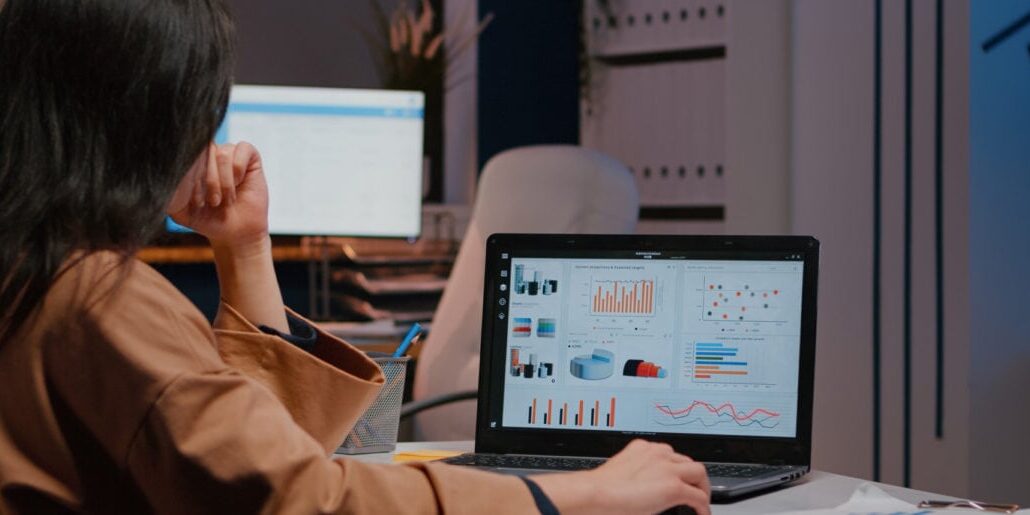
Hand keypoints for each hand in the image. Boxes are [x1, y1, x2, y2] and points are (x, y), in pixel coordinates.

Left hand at [170, 142, 269, 249]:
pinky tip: (240, 183)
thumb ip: (169, 194)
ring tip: (227, 199)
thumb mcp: (180, 211)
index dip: (192, 175)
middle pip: (204, 152)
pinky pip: (242, 149)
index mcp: (192, 164)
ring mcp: (230, 153)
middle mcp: (210, 155)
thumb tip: (167, 176)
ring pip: (222, 154)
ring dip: (225, 181)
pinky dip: (238, 170)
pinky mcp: (250, 156)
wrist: (236, 232)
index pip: (187, 153)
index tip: (198, 201)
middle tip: (213, 202)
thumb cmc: (208, 219)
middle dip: (209, 181)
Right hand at [531, 439, 710, 514]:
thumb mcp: (620, 472)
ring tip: (701, 500)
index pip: (669, 454)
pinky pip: (699, 497)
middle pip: (687, 461)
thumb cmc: (600, 488)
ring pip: (699, 473)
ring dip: (702, 487)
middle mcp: (658, 454)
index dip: (676, 469)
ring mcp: (667, 469)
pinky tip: (700, 513)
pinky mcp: (673, 487)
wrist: (595, 493)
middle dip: (692, 476)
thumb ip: (634, 472)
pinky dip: (703, 506)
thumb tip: (638, 488)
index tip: (676, 477)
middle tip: (693, 489)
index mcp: (643, 448)